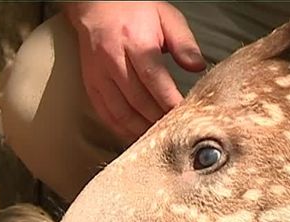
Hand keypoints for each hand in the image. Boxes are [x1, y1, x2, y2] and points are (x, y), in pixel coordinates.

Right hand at [63, 2, 205, 142]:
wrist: (96, 4)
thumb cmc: (135, 10)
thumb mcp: (167, 17)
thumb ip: (184, 43)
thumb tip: (198, 67)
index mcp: (136, 41)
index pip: (154, 79)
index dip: (169, 101)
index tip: (184, 116)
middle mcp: (114, 59)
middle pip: (138, 100)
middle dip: (158, 120)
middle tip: (175, 133)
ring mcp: (100, 74)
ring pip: (121, 112)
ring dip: (140, 130)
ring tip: (158, 140)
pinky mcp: (91, 85)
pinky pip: (105, 114)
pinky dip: (121, 129)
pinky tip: (135, 137)